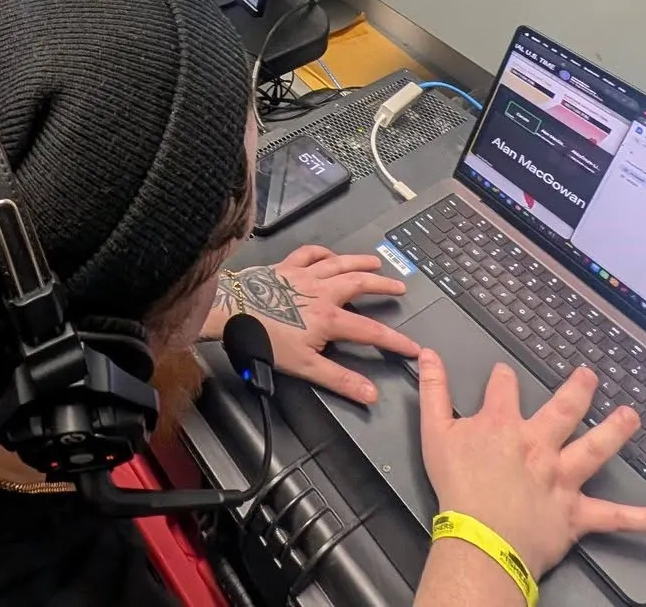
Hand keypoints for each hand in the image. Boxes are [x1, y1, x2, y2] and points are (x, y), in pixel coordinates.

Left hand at [215, 246, 420, 403]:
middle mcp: (321, 291)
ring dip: (359, 262)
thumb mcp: (305, 366)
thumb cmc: (265, 338)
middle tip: (399, 286)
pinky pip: (309, 253)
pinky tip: (329, 254)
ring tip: (376, 261)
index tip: (413, 346)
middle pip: (360, 284)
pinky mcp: (286, 266)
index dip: (395, 340)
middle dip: (383, 285)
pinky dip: (322, 252)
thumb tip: (369, 393)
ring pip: (339, 264)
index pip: (371, 332)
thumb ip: (339, 379)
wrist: (231, 311)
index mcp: (329, 317)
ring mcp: (304, 275)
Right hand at [418, 352, 645, 577]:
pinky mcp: (576, 513)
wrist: (479, 537)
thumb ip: (432, 391)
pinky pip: (616, 517)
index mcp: (504, 424)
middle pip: (563, 409)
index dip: (503, 380)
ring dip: (616, 432)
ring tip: (631, 417)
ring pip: (595, 450)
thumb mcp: (433, 432)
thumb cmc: (456, 488)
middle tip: (589, 376)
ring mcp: (562, 478)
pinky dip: (645, 519)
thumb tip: (428, 355)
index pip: (504, 389)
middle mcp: (539, 445)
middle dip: (577, 390)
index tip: (503, 375)